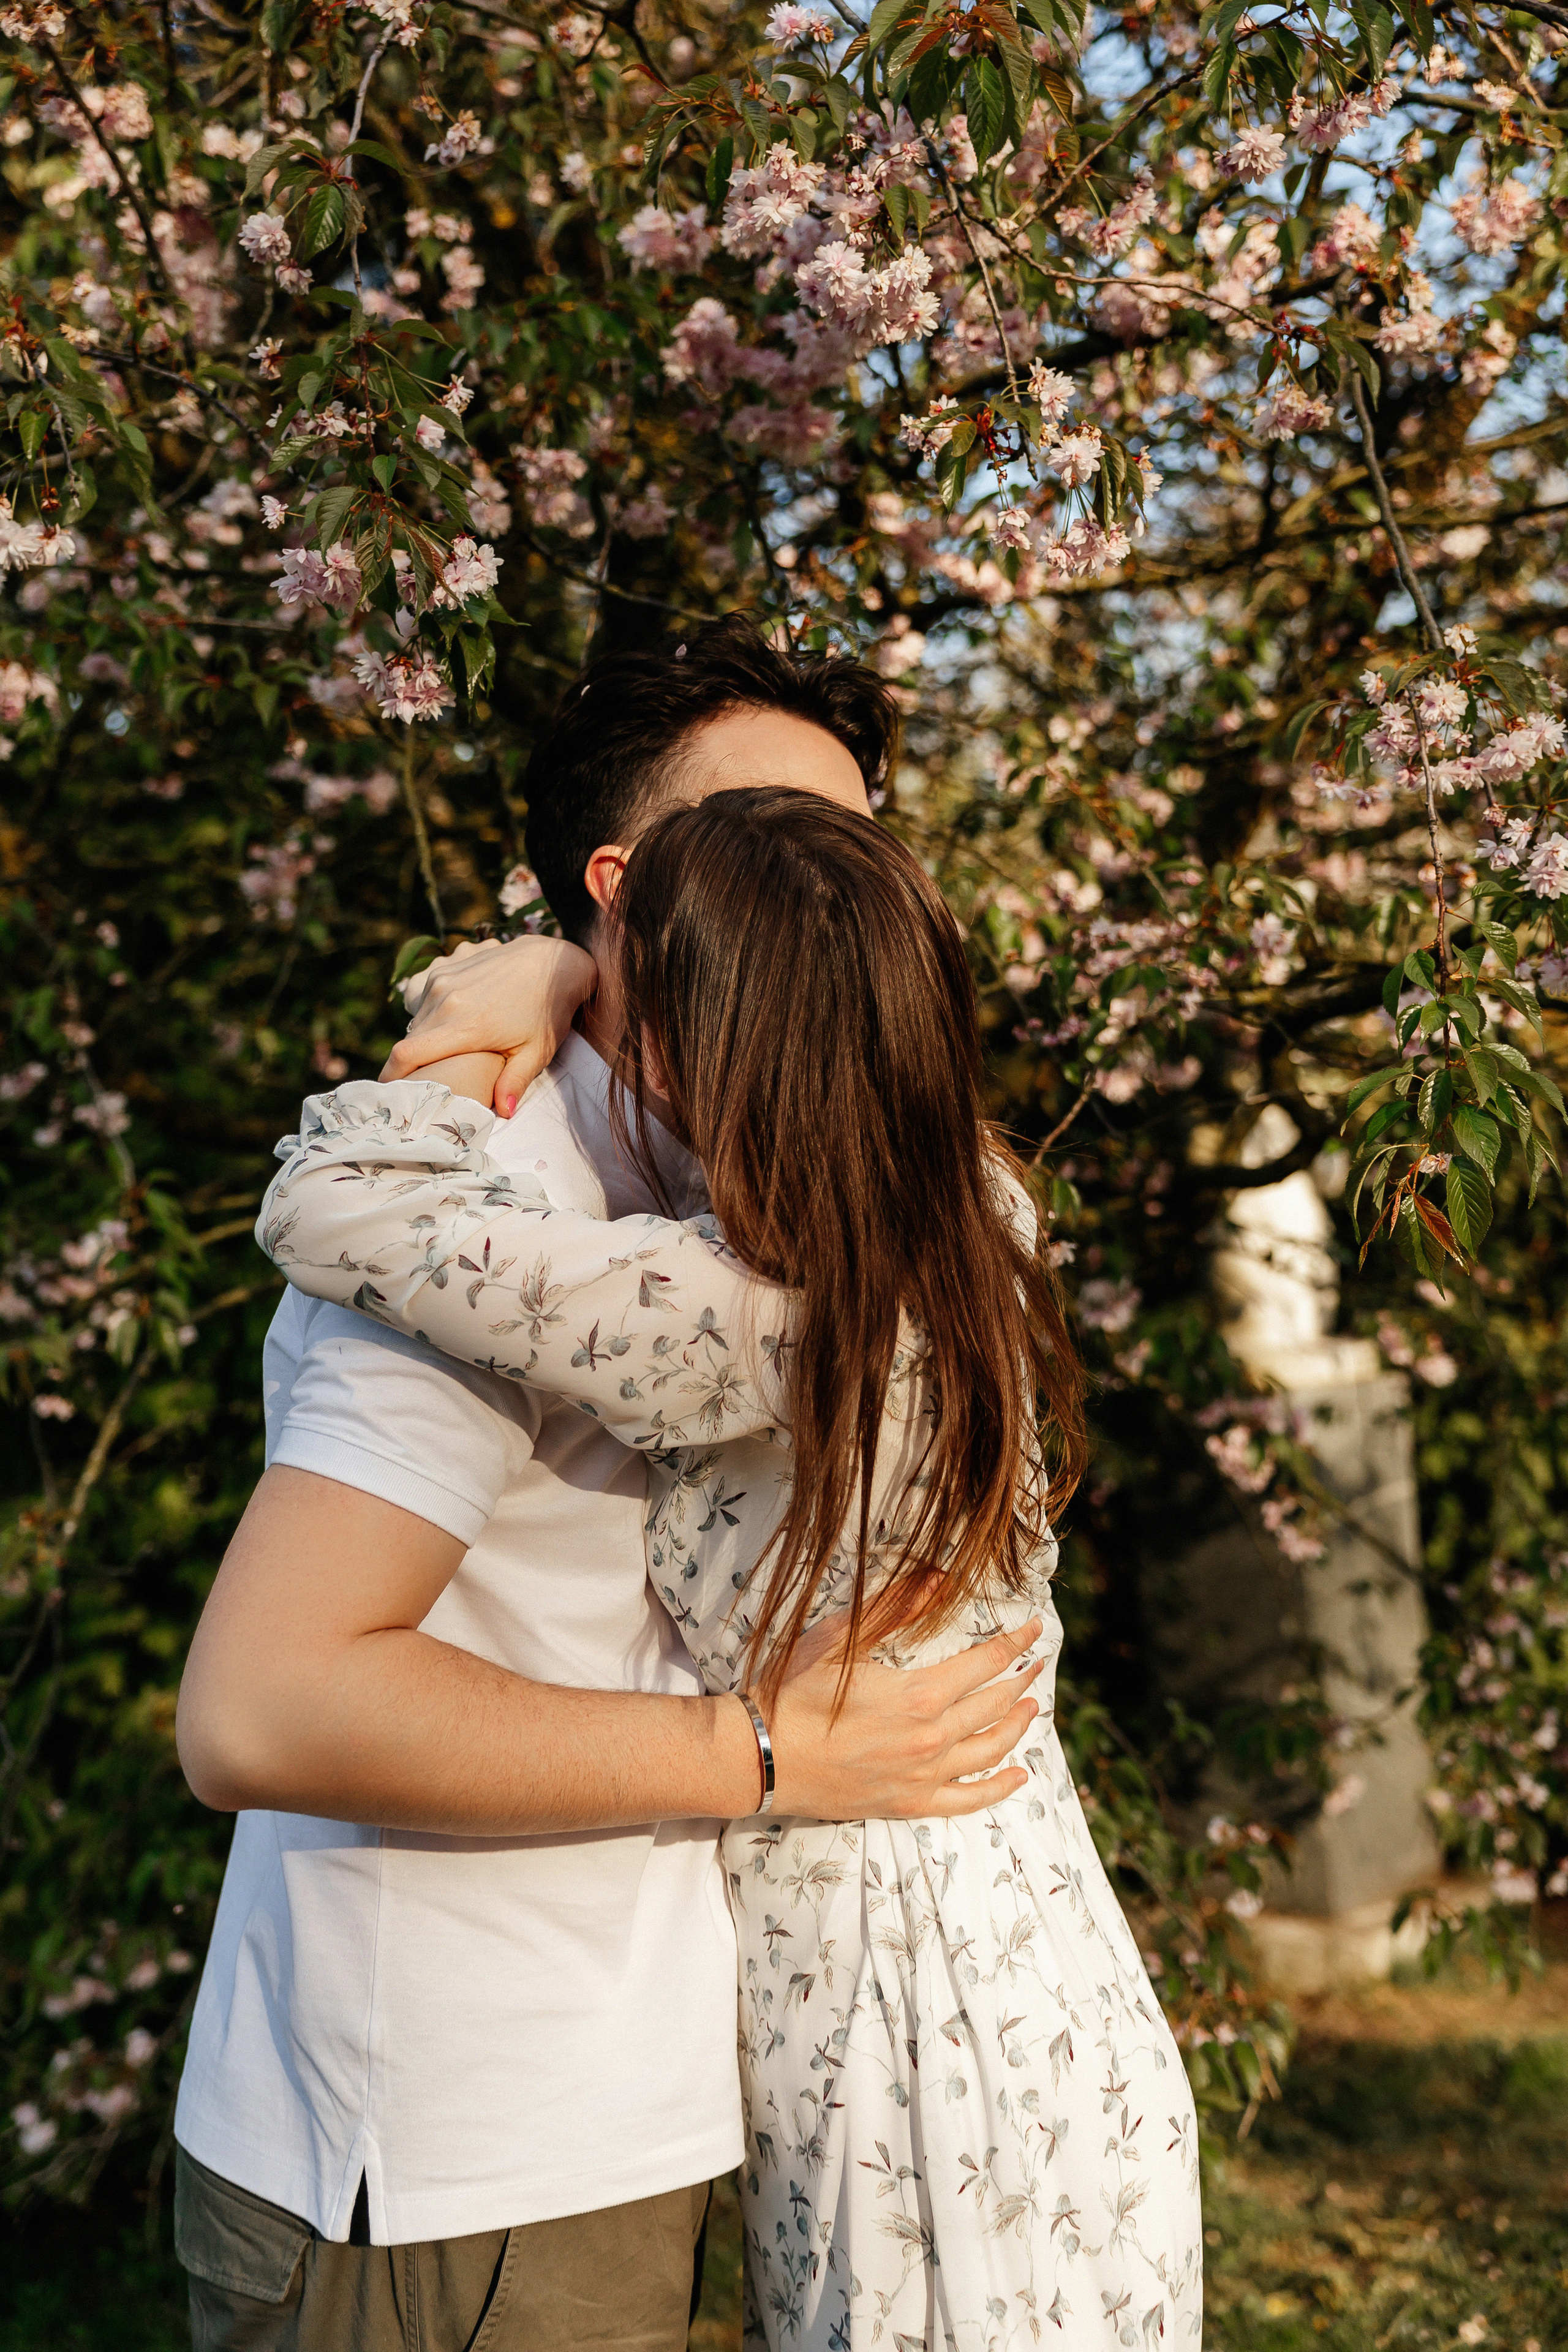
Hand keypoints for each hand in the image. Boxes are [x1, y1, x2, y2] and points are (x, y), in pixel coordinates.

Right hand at [382, 935, 597, 1113]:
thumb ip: (514, 1083)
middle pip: (409, 1042)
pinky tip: (450, 1031)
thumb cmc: (546, 1012)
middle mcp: (445, 1000)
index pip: (407, 1054)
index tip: (391, 1095)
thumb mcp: (536, 1052)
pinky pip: (424, 1003)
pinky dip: (430, 1021)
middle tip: (425, 1085)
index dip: (391, 1078)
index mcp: (463, 1025)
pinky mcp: (444, 970)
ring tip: (441, 1059)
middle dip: (410, 1066)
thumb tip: (504, 1113)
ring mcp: (442, 981)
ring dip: (422, 1042)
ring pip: (416, 1023)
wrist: (552, 963)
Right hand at [764, 1615, 1045, 1820]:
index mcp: (919, 1695)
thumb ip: (895, 1607)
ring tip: (1029, 1709)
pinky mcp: (908, 1803)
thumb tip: (939, 1576)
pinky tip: (1017, 1778)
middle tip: (1035, 1665)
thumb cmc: (793, 1692)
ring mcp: (922, 1776)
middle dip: (1020, 1682)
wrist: (760, 1755)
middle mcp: (930, 1738)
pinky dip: (997, 1789)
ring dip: (1016, 1727)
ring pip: (988, 1751)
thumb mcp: (840, 1637)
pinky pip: (967, 1800)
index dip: (1014, 1644)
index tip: (1035, 1630)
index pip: (984, 1664)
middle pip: (993, 1706)